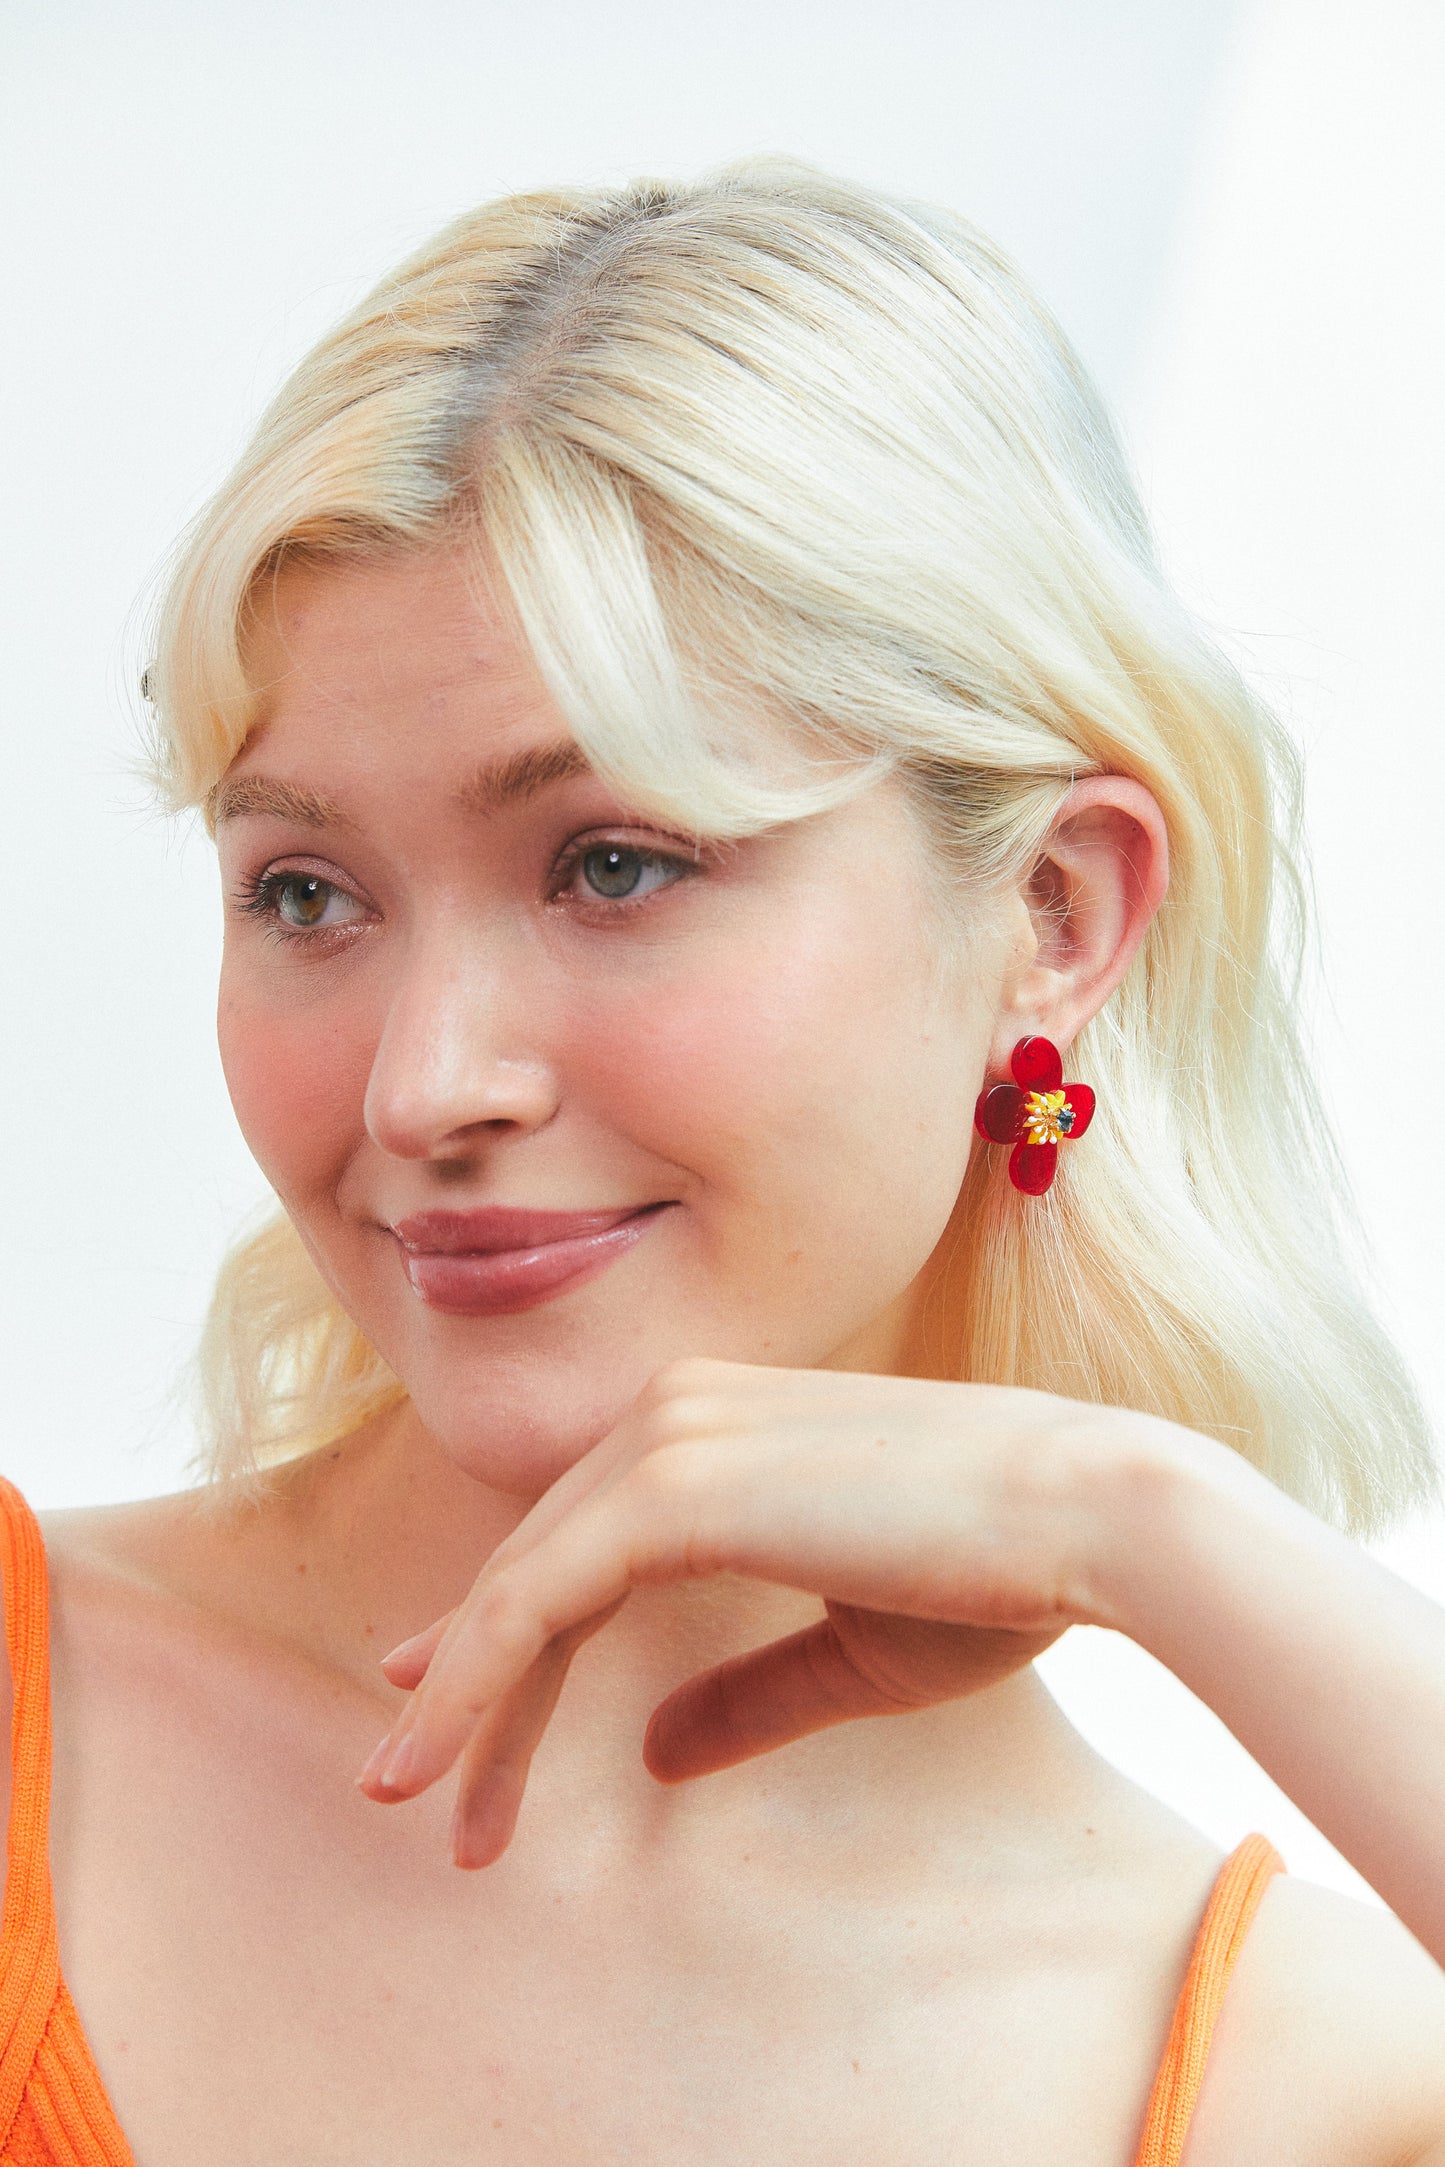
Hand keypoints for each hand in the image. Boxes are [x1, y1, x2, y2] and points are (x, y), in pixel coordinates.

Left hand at [356, 1358, 1146, 1865]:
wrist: (1093, 1516)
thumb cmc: (998, 1578)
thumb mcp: (849, 1652)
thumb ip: (742, 1693)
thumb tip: (651, 1751)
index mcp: (721, 1430)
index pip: (583, 1539)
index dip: (502, 1626)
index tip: (439, 1697)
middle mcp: (677, 1413)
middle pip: (539, 1564)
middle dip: (474, 1684)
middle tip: (412, 1790)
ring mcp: (668, 1439)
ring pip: (520, 1582)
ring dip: (458, 1697)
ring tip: (406, 1798)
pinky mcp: (671, 1488)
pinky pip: (534, 1595)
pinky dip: (472, 1675)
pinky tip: (439, 1753)